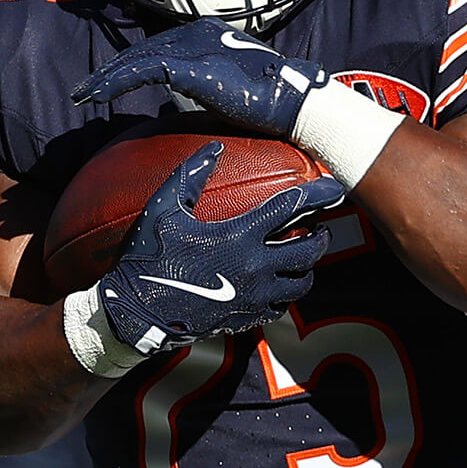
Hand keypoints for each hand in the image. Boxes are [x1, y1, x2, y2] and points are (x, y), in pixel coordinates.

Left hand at [71, 18, 327, 137]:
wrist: (291, 99)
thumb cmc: (269, 99)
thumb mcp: (230, 85)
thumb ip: (206, 84)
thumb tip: (187, 100)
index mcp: (207, 33)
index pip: (158, 47)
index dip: (129, 66)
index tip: (107, 84)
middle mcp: (197, 32)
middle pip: (142, 50)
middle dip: (110, 71)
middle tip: (84, 91)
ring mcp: (193, 46)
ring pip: (137, 59)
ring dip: (106, 79)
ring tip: (84, 95)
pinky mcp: (189, 65)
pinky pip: (142, 72)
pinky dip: (117, 84)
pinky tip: (99, 96)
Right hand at [96, 142, 342, 354]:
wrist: (134, 314)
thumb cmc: (147, 258)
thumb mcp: (163, 210)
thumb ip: (190, 176)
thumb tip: (214, 148)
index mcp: (238, 236)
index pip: (290, 208)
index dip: (316, 194)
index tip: (332, 186)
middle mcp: (254, 267)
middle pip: (308, 250)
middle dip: (321, 235)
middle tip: (321, 227)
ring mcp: (253, 297)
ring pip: (301, 282)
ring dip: (308, 267)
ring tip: (305, 255)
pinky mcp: (246, 319)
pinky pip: (281, 306)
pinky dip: (287, 292)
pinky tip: (280, 282)